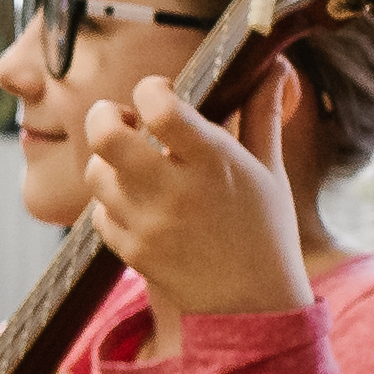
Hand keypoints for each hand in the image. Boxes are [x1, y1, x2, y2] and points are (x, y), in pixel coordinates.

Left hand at [76, 72, 313, 317]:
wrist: (252, 307)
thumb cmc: (266, 232)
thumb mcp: (270, 171)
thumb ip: (263, 115)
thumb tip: (277, 66)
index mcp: (213, 162)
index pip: (161, 107)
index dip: (151, 89)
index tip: (161, 94)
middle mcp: (174, 191)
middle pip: (106, 136)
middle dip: (104, 116)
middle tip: (124, 120)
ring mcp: (148, 224)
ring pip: (96, 174)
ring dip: (109, 163)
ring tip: (134, 166)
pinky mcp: (131, 252)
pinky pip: (99, 214)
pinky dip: (111, 204)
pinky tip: (138, 204)